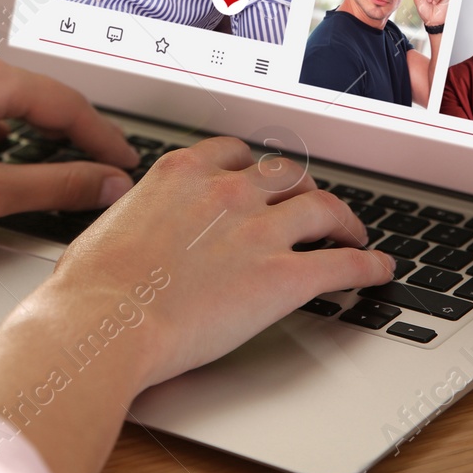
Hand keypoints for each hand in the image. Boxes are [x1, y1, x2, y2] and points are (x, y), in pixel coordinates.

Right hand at [42, 138, 396, 388]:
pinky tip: (379, 270)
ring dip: (344, 220)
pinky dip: (369, 264)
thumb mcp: (107, 223)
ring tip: (353, 233)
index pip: (236, 153)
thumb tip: (128, 208)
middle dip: (302, 189)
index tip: (262, 178)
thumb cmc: (93, 286)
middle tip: (310, 205)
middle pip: (285, 175)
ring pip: (323, 208)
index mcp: (183, 173)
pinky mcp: (282, 277)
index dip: (256, 167)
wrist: (104, 320)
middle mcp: (227, 191)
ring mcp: (259, 231)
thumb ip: (133, 208)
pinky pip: (342, 263)